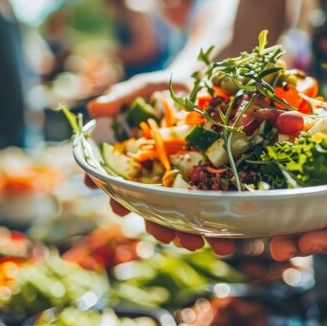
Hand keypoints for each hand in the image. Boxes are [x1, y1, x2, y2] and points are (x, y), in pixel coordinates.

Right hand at [85, 72, 234, 254]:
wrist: (208, 83)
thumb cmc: (169, 90)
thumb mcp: (146, 88)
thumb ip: (123, 97)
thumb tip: (95, 107)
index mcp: (139, 166)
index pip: (124, 189)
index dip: (120, 199)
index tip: (120, 206)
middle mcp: (160, 181)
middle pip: (156, 211)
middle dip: (160, 226)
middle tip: (167, 235)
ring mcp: (188, 184)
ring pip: (186, 216)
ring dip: (192, 234)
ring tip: (200, 244)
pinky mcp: (214, 183)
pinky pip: (216, 207)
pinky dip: (221, 226)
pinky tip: (231, 238)